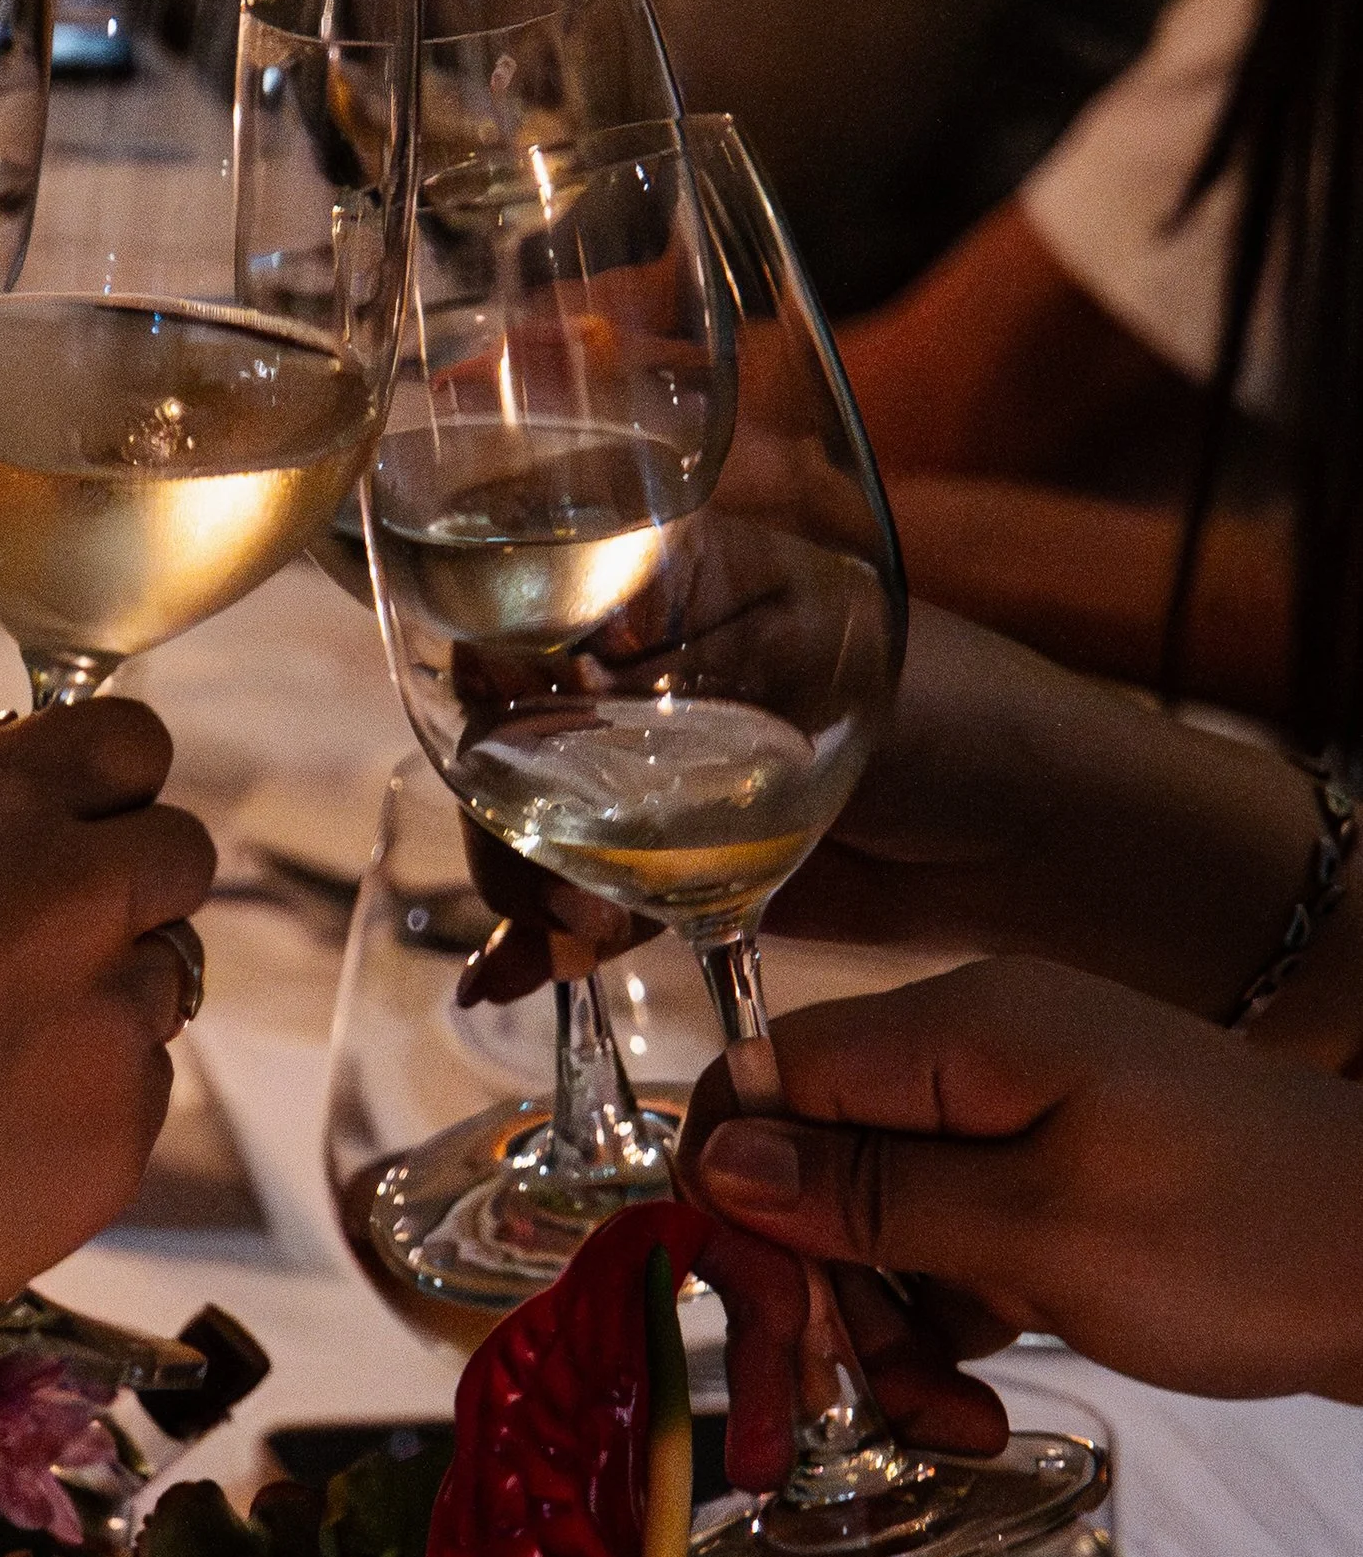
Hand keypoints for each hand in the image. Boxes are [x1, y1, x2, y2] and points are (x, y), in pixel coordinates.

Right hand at [0, 696, 216, 1414]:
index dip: (107, 789)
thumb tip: (6, 831)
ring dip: (100, 1006)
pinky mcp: (122, 1136)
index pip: (128, 742)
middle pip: (181, 854)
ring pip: (160, 983)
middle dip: (130, 890)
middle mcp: (71, 894)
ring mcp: (108, 1020)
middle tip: (45, 952)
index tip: (77, 829)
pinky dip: (81, 1111)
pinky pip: (136, 1095)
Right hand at [457, 602, 1344, 1040]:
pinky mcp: (688, 862)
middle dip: (506, 813)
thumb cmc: (969, 723)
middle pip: (512, 726)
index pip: (526, 603)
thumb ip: (677, 686)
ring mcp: (666, 768)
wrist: (1064, 846)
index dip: (493, 676)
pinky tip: (509, 984)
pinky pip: (587, 893)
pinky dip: (546, 941)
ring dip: (525, 886)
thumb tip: (524, 694)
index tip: (503, 747)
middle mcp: (657, 663)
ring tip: (560, 948)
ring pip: (537, 819)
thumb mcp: (816, 678)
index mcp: (684, 572)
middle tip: (545, 891)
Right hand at [681, 958, 1362, 1462]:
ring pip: (870, 1225)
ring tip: (944, 1426)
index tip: (748, 1317)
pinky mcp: (1051, 1183)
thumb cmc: (1248, 1242)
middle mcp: (971, 1059)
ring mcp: (1015, 1120)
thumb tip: (717, 1161)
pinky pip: (944, 1249)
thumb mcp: (1042, 1232)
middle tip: (811, 1426)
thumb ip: (872, 1193)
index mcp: (959, 1032)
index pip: (764, 1079)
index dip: (728, 1197)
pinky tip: (975, 1405)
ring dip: (880, 1336)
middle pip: (808, 1165)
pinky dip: (943, 1330)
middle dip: (806, 1298)